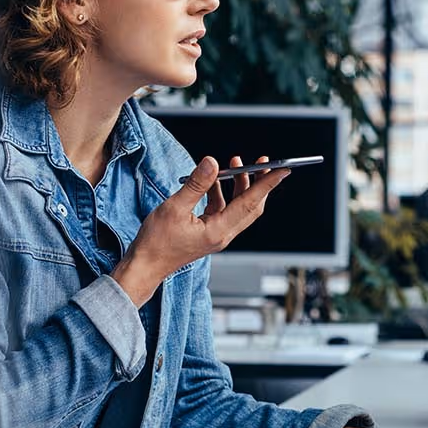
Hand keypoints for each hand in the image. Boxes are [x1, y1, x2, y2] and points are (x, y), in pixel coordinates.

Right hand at [112, 155, 288, 306]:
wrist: (144, 266)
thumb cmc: (156, 243)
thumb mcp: (174, 207)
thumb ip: (196, 184)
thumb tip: (212, 162)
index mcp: (218, 230)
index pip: (250, 203)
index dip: (267, 184)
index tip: (283, 169)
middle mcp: (223, 234)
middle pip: (251, 205)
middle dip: (258, 182)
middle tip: (261, 161)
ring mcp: (218, 234)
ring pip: (238, 207)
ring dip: (239, 185)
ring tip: (235, 163)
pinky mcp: (210, 232)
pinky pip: (224, 209)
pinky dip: (223, 193)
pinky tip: (214, 181)